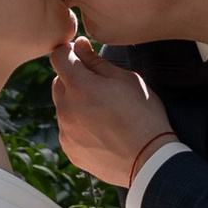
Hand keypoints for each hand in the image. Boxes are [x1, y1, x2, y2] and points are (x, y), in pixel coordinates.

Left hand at [50, 27, 173, 189]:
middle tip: (100, 88)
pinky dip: (78, 125)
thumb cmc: (144, 116)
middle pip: (58, 81)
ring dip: (75, 103)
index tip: (81, 56)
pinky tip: (100, 130)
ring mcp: (65, 132)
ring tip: (103, 113)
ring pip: (62, 106)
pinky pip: (67, 129)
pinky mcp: (69, 149)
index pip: (58, 57)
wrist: (149, 161)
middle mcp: (66, 109)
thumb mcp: (127, 81)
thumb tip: (80, 46)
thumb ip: (98, 62)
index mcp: (80, 87)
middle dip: (74, 78)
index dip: (69, 52)